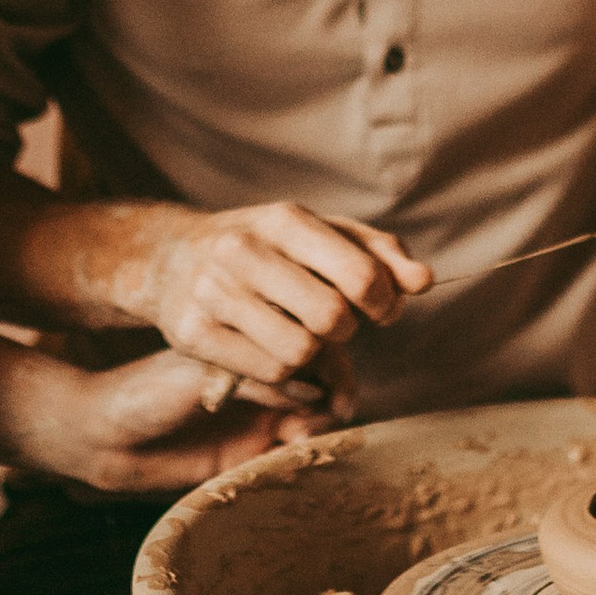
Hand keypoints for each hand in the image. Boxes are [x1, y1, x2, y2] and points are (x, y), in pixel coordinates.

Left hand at [17, 343, 306, 496]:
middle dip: (333, 392)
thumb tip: (314, 385)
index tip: (333, 370)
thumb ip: (258, 378)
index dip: (329, 357)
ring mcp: (258, 415)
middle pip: (321, 381)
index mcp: (248, 345)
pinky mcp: (250, 453)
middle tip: (331, 408)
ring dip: (319, 423)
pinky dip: (300, 449)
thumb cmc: (147, 390)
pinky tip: (289, 447)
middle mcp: (259, 377)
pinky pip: (291, 451)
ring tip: (299, 431)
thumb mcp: (205, 374)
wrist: (109, 439)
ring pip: (313, 417)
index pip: (306, 343)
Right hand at [138, 201, 433, 394]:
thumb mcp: (318, 234)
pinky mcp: (192, 334)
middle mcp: (244, 251)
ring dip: (314, 354)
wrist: (171, 258)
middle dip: (347, 329)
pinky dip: (284, 372)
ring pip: (299, 353)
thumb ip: (378, 252)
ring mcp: (213, 293)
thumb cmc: (264, 245)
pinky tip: (273, 350)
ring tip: (301, 335)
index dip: (386, 302)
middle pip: (332, 318)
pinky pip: (268, 374)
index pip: (360, 275)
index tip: (382, 309)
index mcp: (284, 219)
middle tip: (337, 324)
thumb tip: (425, 281)